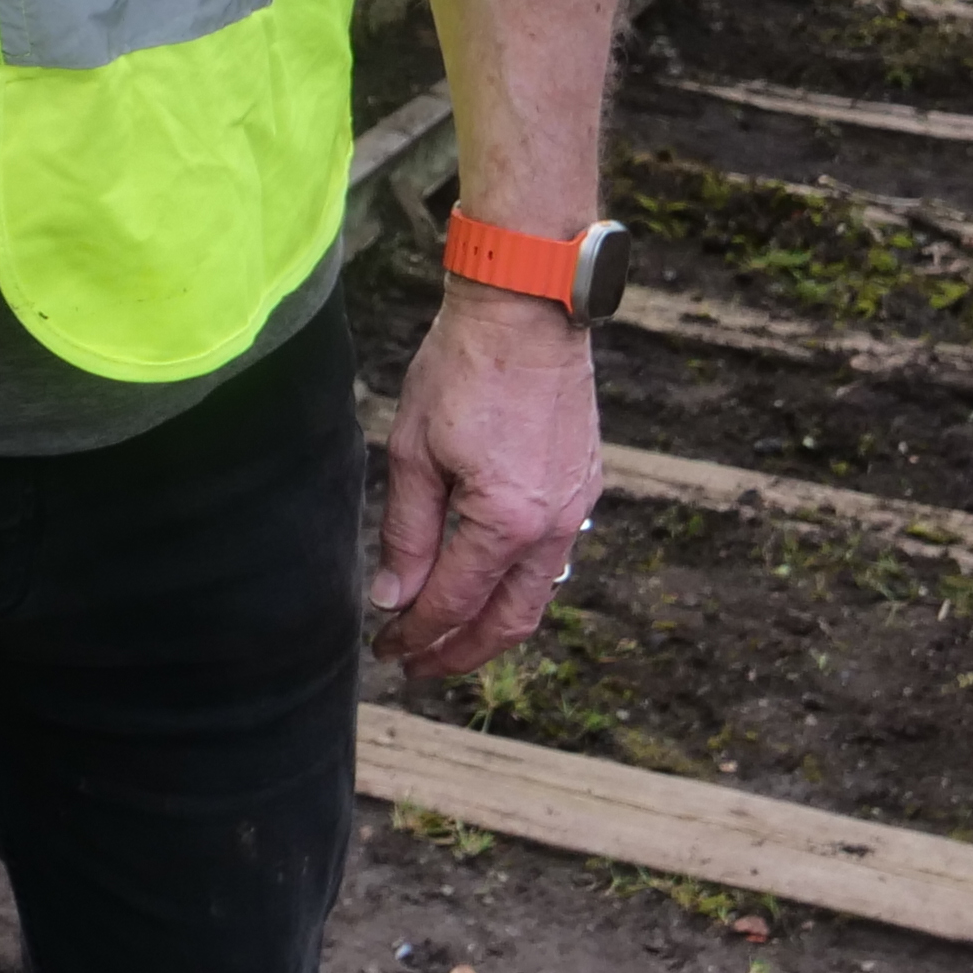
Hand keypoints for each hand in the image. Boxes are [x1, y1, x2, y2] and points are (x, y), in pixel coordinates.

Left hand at [371, 289, 601, 677]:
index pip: (455, 602)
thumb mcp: (414, 450)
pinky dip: (518, 582)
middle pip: (509, 620)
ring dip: (493, 623)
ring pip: (537, 593)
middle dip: (461, 652)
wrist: (526, 309)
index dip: (417, 632)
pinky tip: (486, 578)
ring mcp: (578, 506)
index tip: (387, 647)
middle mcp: (553, 525)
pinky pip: (554, 555)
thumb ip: (407, 531)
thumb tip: (396, 597)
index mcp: (506, 522)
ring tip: (449, 633)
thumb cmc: (463, 369)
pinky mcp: (586, 483)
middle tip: (417, 664)